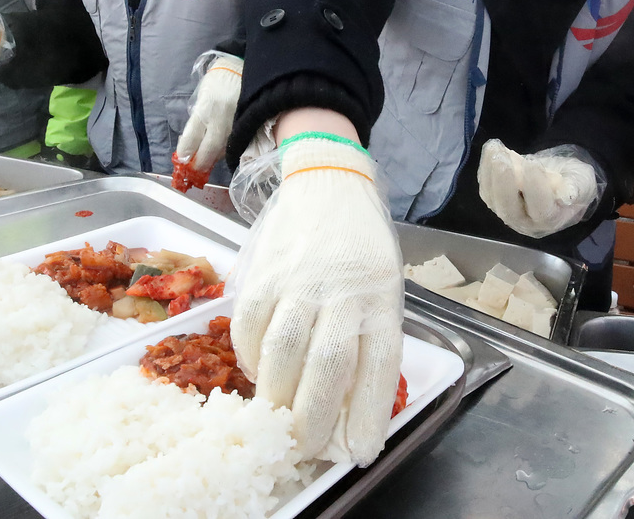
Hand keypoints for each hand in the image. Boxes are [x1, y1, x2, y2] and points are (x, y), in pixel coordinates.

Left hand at [174, 53, 242, 176]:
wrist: (244, 66)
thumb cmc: (218, 79)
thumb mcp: (203, 96)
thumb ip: (198, 117)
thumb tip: (194, 141)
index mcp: (205, 108)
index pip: (191, 138)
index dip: (185, 152)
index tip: (182, 159)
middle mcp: (220, 118)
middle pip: (208, 149)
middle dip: (200, 162)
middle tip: (194, 170)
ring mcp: (236, 122)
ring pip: (224, 149)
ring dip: (214, 157)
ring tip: (208, 162)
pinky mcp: (249, 123)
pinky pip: (238, 142)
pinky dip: (230, 149)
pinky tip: (225, 152)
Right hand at [230, 134, 403, 464]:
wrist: (328, 183)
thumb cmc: (361, 246)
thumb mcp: (384, 287)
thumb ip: (370, 339)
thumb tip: (351, 410)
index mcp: (381, 296)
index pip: (379, 366)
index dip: (368, 416)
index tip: (360, 451)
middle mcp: (343, 289)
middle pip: (327, 367)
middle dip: (314, 420)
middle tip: (306, 446)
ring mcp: (299, 280)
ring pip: (283, 353)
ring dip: (278, 398)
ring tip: (279, 419)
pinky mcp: (263, 273)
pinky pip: (250, 329)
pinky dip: (252, 361)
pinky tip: (260, 373)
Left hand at [477, 140, 599, 237]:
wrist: (559, 180)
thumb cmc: (573, 182)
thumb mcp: (583, 182)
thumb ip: (577, 188)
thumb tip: (567, 195)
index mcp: (552, 219)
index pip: (541, 209)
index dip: (535, 189)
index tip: (533, 165)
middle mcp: (526, 222)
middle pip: (509, 209)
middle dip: (503, 183)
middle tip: (502, 159)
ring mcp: (508, 212)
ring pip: (492, 198)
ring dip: (490, 172)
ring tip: (495, 148)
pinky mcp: (495, 200)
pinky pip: (485, 187)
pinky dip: (485, 167)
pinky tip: (492, 148)